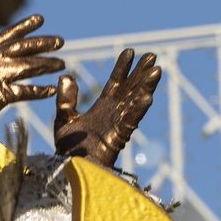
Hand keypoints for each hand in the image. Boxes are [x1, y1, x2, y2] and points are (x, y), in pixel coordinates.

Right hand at [0, 16, 64, 139]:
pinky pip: (25, 91)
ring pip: (28, 66)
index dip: (25, 26)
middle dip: (43, 42)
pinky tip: (52, 90)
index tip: (40, 18)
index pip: (7, 36)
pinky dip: (40, 91)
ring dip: (47, 64)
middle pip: (23, 47)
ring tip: (62, 64)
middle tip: (61, 41)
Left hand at [52, 48, 161, 166]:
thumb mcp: (63, 119)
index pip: (115, 82)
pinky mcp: (119, 137)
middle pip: (131, 88)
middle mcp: (114, 113)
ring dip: (146, 86)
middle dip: (141, 72)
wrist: (71, 168)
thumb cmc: (68, 149)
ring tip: (156, 70)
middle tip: (152, 56)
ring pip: (136, 101)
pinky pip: (131, 120)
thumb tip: (66, 77)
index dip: (123, 67)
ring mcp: (118, 124)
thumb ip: (66, 99)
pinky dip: (139, 108)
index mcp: (103, 107)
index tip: (129, 51)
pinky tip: (148, 96)